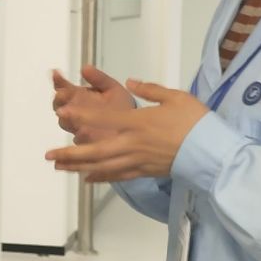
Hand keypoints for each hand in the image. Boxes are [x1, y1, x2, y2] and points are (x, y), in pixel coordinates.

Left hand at [46, 79, 207, 181]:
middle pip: (94, 150)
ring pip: (101, 166)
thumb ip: (150, 89)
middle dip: (69, 153)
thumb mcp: (175, 96)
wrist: (212, 152)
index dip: (81, 116)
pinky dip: (101, 178)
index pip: (103, 119)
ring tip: (59, 167)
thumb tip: (130, 82)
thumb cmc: (196, 122)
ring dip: (78, 167)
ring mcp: (137, 160)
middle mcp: (132, 143)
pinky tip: (87, 178)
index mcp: (138, 122)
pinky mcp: (144, 171)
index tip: (63, 113)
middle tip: (48, 154)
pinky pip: (118, 176)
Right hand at [51, 65, 135, 139]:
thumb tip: (85, 67)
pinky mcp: (86, 141)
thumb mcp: (111, 88)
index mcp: (79, 96)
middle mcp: (75, 112)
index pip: (63, 87)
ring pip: (66, 122)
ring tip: (68, 112)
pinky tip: (85, 130)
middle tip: (62, 94)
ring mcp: (78, 126)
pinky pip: (79, 139)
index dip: (58, 80)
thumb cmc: (119, 105)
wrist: (134, 126)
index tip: (56, 73)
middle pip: (59, 106)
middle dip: (59, 100)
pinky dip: (80, 135)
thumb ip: (99, 78)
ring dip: (66, 117)